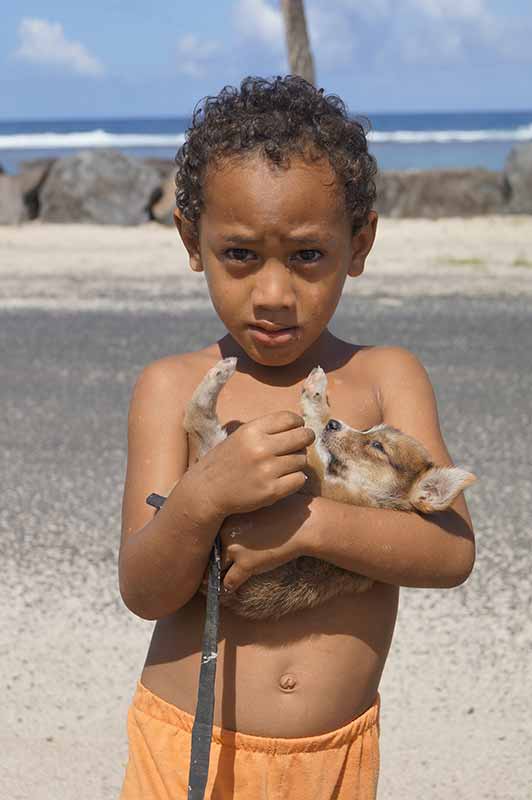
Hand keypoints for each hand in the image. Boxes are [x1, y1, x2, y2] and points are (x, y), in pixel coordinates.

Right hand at [189, 411, 314, 517]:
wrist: (207, 491)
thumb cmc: (225, 461)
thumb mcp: (240, 436)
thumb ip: (265, 430)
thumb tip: (298, 425)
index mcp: (252, 430)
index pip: (289, 418)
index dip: (298, 423)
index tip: (298, 428)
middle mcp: (260, 448)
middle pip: (302, 437)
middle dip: (306, 439)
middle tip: (303, 443)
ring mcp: (267, 471)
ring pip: (302, 460)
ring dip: (298, 462)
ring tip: (287, 464)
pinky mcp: (271, 491)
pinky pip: (299, 479)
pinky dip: (296, 479)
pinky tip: (286, 478)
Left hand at [217, 493, 313, 592]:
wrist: (302, 522)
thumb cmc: (284, 512)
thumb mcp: (255, 508)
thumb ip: (238, 519)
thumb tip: (227, 535)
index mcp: (227, 515)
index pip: (209, 535)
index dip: (212, 545)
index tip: (212, 552)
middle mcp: (225, 531)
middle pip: (211, 551)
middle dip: (212, 560)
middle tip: (207, 570)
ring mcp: (235, 548)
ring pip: (216, 568)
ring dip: (218, 575)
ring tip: (213, 581)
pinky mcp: (247, 564)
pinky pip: (229, 582)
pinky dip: (230, 587)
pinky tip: (231, 588)